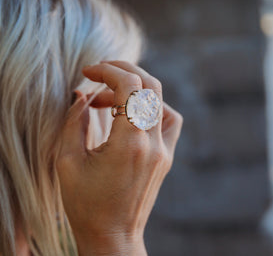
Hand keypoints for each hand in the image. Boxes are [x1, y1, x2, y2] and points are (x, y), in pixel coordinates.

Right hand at [57, 61, 182, 255]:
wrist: (113, 237)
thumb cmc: (87, 206)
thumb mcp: (68, 163)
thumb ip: (74, 122)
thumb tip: (82, 96)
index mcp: (128, 144)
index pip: (129, 87)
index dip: (107, 70)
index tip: (88, 72)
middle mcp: (153, 143)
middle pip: (150, 86)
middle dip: (123, 70)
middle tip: (100, 72)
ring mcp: (164, 151)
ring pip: (161, 100)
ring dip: (136, 89)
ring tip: (110, 99)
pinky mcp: (166, 157)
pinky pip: (169, 120)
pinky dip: (152, 107)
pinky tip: (132, 114)